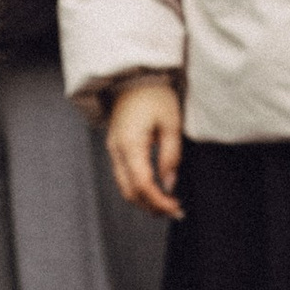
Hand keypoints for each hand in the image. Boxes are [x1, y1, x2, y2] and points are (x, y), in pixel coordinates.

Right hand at [105, 75, 184, 219]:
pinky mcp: (116, 148)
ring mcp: (113, 149)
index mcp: (130, 144)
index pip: (142, 184)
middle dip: (151, 206)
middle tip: (174, 212)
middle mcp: (116, 150)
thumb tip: (169, 184)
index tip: (176, 208)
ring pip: (124, 186)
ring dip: (144, 200)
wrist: (134, 77)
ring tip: (166, 204)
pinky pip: (123, 176)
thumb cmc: (154, 95)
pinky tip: (155, 189)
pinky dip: (138, 188)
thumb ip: (170, 156)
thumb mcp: (171, 124)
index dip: (159, 201)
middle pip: (129, 191)